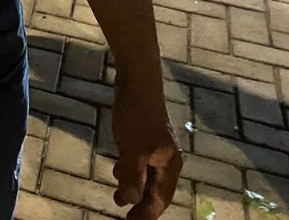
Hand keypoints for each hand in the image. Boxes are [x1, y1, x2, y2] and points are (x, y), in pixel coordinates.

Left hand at [111, 81, 181, 218]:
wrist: (137, 82)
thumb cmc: (137, 115)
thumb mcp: (132, 148)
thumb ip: (133, 175)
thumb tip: (132, 202)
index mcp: (170, 165)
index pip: (160, 198)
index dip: (147, 213)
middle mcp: (167, 159)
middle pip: (155, 189)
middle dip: (141, 204)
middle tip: (125, 216)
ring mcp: (157, 148)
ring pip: (147, 176)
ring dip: (134, 188)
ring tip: (118, 198)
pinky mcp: (146, 137)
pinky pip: (140, 163)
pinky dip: (130, 171)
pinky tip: (118, 171)